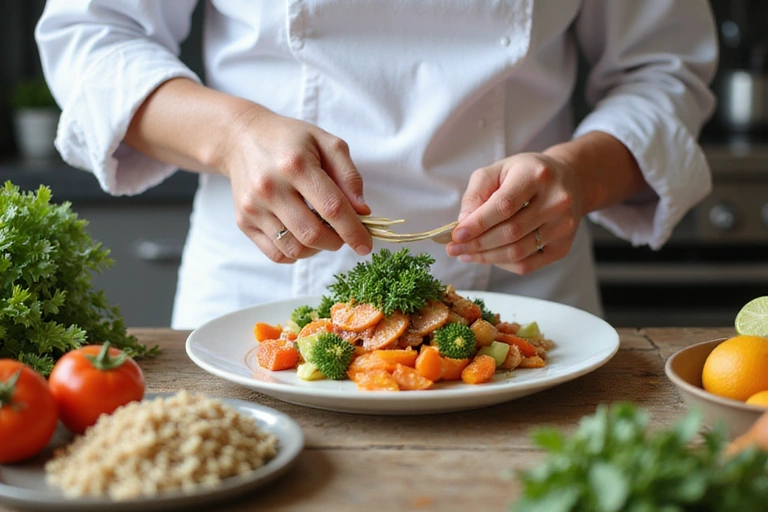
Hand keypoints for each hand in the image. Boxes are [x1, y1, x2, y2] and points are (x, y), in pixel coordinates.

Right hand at [220, 107, 372, 262]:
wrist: (242, 138)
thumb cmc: (291, 140)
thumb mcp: (327, 143)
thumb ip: (349, 177)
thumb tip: (362, 212)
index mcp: (295, 164)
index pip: (332, 208)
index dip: (354, 231)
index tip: (366, 245)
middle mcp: (270, 187)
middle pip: (312, 234)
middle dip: (337, 242)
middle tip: (343, 234)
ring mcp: (253, 207)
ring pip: (294, 249)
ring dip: (318, 249)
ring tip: (323, 233)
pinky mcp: (243, 221)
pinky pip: (276, 254)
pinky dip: (297, 254)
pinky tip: (303, 238)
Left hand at [445, 152, 584, 273]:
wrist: (568, 180)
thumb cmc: (526, 174)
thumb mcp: (497, 170)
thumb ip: (476, 193)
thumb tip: (463, 223)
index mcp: (537, 175)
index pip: (504, 206)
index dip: (477, 224)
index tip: (455, 235)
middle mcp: (556, 201)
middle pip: (510, 232)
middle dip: (477, 244)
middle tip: (453, 248)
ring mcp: (563, 226)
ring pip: (517, 253)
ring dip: (486, 257)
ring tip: (465, 254)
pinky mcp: (563, 246)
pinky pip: (527, 265)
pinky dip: (502, 264)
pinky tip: (488, 257)